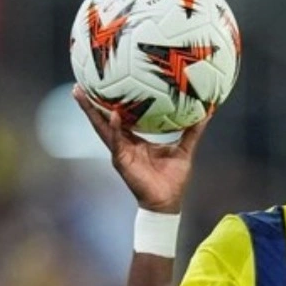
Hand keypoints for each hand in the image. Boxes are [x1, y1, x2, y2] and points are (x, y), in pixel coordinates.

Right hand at [72, 84, 210, 212]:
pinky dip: (114, 128)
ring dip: (91, 111)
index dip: (111, 102)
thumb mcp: (184, 149)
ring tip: (80, 94)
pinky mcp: (121, 161)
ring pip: (102, 128)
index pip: (120, 117)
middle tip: (80, 84)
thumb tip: (206, 114)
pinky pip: (116, 141)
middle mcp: (124, 144)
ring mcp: (120, 151)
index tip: (105, 84)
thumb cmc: (174, 178)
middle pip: (104, 119)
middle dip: (91, 103)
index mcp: (135, 140)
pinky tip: (111, 115)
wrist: (167, 201)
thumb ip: (192, 132)